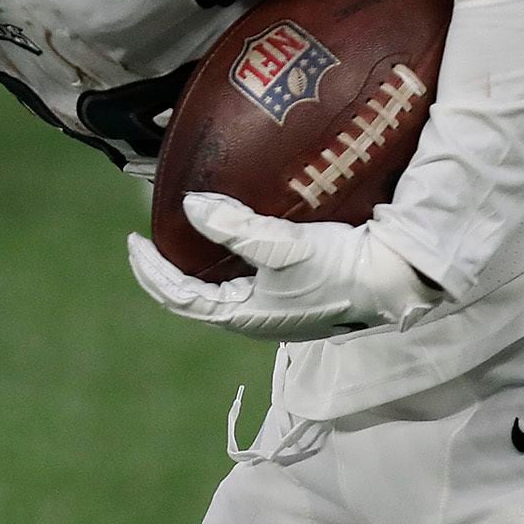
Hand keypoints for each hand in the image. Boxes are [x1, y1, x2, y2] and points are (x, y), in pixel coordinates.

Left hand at [126, 193, 441, 342]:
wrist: (391, 281)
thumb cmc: (337, 270)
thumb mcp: (282, 246)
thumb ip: (235, 227)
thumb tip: (191, 206)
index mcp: (242, 315)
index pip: (178, 296)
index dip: (150, 270)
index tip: (133, 240)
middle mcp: (252, 316)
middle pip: (191, 296)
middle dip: (165, 270)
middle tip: (146, 241)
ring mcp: (271, 308)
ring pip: (216, 289)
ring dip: (193, 267)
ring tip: (179, 239)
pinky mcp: (289, 295)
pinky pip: (241, 280)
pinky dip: (222, 260)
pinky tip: (225, 240)